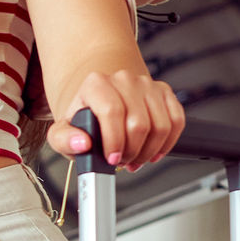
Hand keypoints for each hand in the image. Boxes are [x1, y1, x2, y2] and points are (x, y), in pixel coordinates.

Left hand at [50, 67, 185, 171]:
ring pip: (160, 125)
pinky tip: (154, 151)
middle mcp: (123, 79)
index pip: (112, 111)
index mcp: (96, 84)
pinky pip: (176, 121)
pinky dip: (168, 143)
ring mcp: (146, 84)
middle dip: (132, 151)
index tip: (112, 158)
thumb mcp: (62, 132)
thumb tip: (81, 144)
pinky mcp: (164, 92)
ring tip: (135, 158)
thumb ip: (64, 139)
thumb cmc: (83, 119)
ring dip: (149, 151)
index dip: (114, 140)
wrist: (99, 102)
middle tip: (122, 161)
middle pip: (139, 123)